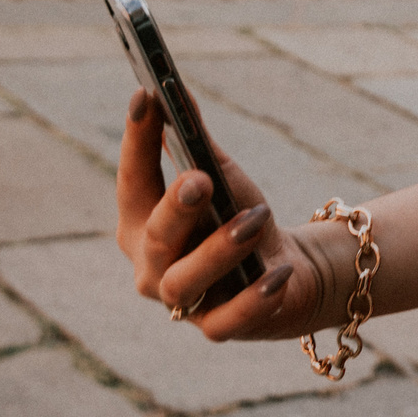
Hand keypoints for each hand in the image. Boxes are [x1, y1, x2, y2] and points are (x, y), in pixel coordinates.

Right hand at [117, 88, 340, 341]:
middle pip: (153, 237)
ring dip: (219, 249)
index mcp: (141, 222)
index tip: (145, 96)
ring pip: (184, 281)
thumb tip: (174, 88)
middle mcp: (150, 265)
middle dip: (175, 207)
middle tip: (201, 179)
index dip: (136, 140)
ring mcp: (181, 301)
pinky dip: (250, 299)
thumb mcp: (221, 175)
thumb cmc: (239, 217)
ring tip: (255, 220)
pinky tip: (275, 274)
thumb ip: (195, 140)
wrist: (284, 273)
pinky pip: (226, 320)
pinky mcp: (217, 328)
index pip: (133, 179)